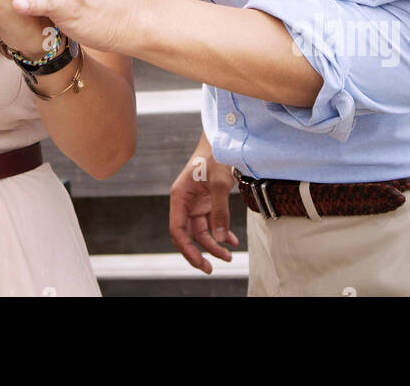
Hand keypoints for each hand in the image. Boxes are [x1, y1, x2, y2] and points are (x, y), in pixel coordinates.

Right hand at [169, 138, 239, 273]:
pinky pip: (211, 223)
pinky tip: (232, 241)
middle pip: (188, 234)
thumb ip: (220, 211)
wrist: (224, 140)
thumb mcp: (220, 183)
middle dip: (200, 252)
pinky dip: (221, 233)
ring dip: (214, 244)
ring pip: (201, 231)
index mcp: (180, 196)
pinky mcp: (207, 202)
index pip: (177, 230)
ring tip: (229, 256)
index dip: (186, 249)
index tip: (200, 262)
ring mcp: (196, 203)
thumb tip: (221, 238)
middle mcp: (185, 202)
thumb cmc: (217, 155)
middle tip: (211, 267)